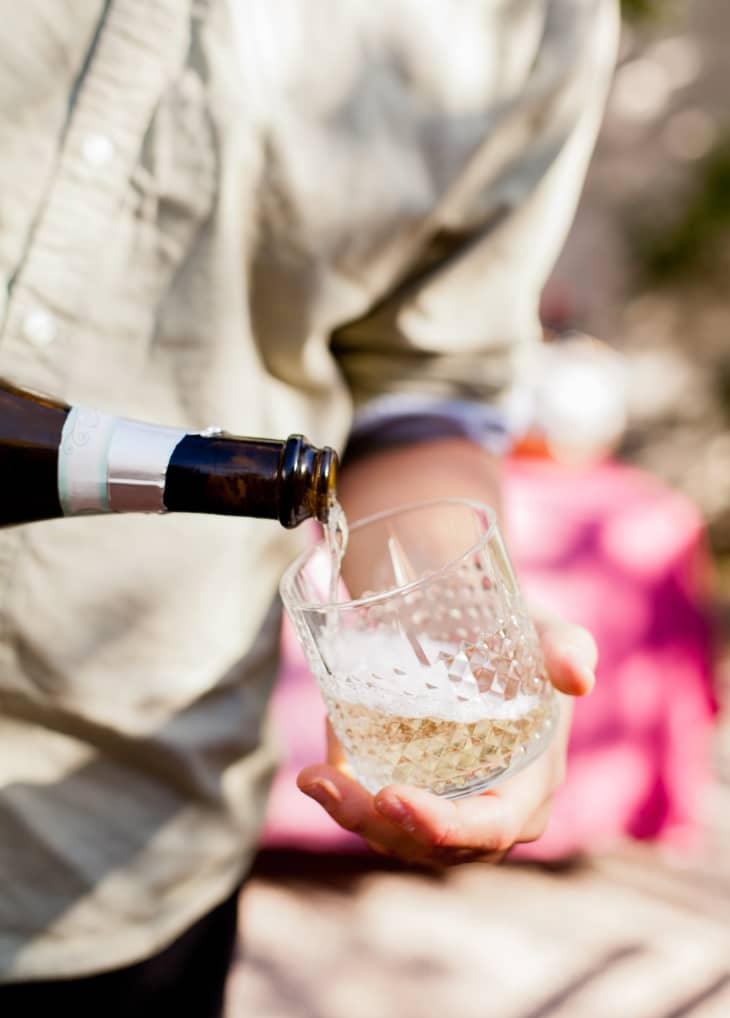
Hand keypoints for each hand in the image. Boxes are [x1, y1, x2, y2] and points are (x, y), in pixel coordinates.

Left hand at [297, 610, 596, 865]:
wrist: (477, 633)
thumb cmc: (520, 638)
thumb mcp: (549, 634)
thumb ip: (567, 647)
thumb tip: (577, 676)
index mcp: (530, 789)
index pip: (488, 829)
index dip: (440, 826)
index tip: (389, 795)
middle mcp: (489, 815)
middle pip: (430, 845)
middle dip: (375, 824)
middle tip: (325, 784)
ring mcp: (447, 812)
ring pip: (395, 837)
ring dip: (349, 814)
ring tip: (311, 778)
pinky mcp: (415, 798)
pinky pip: (379, 817)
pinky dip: (345, 799)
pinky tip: (316, 772)